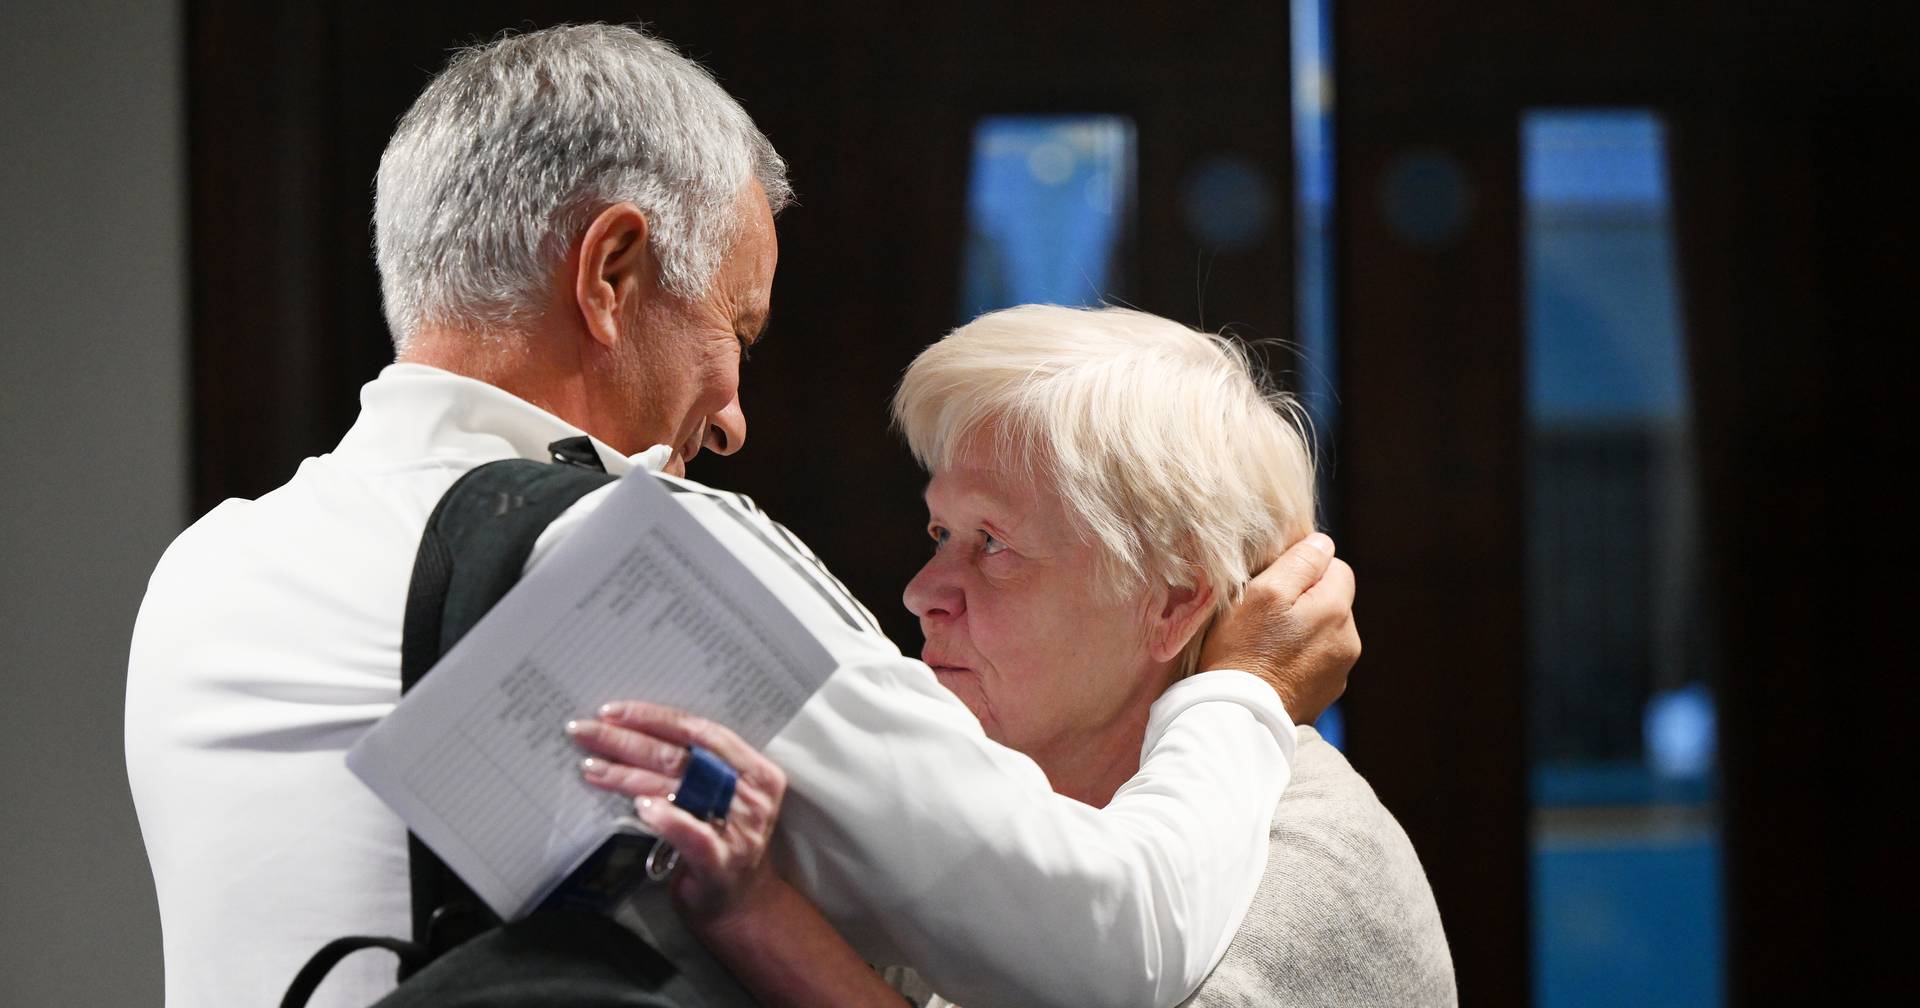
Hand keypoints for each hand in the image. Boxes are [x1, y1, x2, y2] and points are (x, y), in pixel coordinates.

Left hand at [566, 702, 788, 928]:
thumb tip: (632, 734)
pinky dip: (665, 818)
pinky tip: (640, 807)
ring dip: (627, 775)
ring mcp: (739, 830)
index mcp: (755, 770)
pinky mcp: (721, 862)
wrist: (740, 905)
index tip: (613, 712)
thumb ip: (694, 769)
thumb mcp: (719, 797)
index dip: (654, 718)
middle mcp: (751, 796)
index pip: (700, 731)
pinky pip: (691, 833)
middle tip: (585, 732)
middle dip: (626, 740)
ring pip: (677, 789)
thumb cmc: (721, 842)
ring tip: (591, 766)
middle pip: (681, 756)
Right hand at [1198, 532, 1359, 722]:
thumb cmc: (1243, 649)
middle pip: (1332, 600)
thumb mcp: (1264, 592)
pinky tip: (1272, 665)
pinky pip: (1316, 660)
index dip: (1305, 569)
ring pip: (1324, 631)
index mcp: (1337, 610)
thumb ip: (1300, 562)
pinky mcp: (1325, 693)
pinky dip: (1299, 657)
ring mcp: (1339, 671)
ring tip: (1266, 642)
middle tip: (1265, 614)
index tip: (1273, 584)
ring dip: (1302, 629)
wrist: (1238, 714)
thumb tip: (1323, 543)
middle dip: (1305, 600)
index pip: (1337, 567)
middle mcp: (1348, 640)